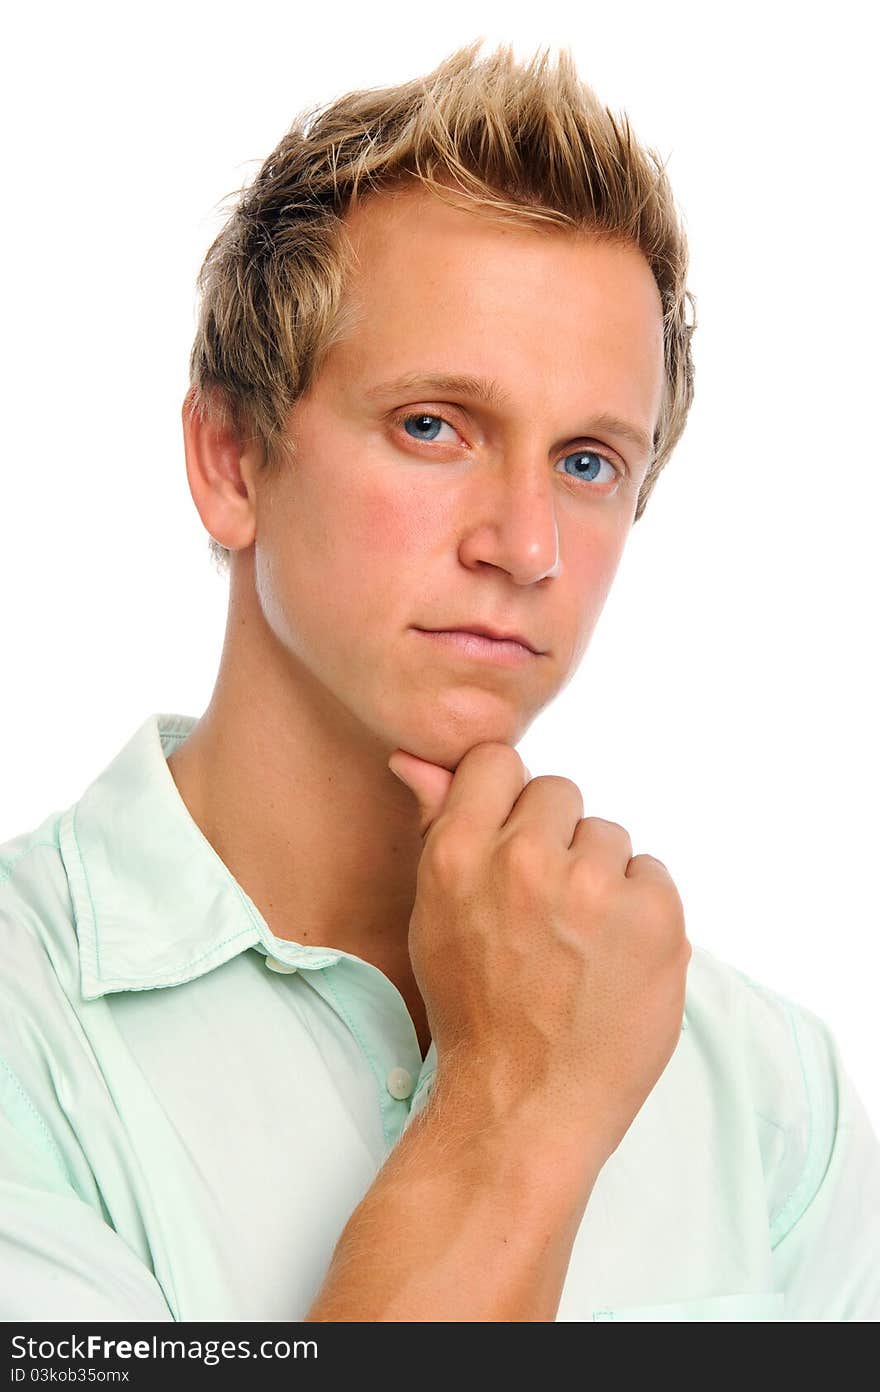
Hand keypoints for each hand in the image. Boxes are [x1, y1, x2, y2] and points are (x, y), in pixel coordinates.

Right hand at [387, 742, 691, 1171]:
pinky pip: (653, 873)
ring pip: (609, 835)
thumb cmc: (475, 1009)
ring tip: (580, 940)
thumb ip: (435, 826)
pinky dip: (640, 910)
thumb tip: (417, 759)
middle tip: (546, 907)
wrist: (526, 1102)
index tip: (513, 839)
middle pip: (559, 793)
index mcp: (458, 854)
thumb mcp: (437, 914)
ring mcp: (593, 887)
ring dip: (601, 876)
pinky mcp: (654, 916)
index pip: (497, 760)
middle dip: (556, 839)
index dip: (509, 798)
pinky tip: (614, 956)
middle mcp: (523, 860)